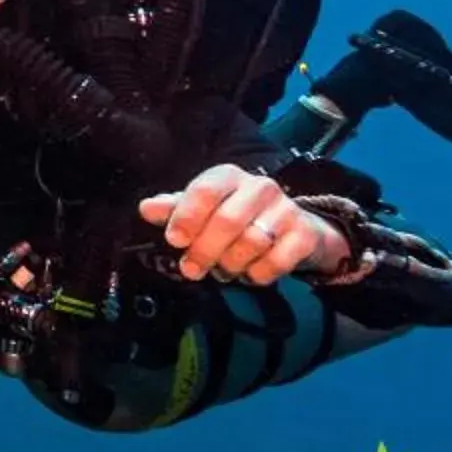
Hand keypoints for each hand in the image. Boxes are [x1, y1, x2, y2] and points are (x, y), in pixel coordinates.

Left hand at [139, 164, 351, 285]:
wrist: (295, 230)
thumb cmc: (238, 217)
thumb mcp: (203, 210)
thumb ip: (176, 209)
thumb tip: (147, 209)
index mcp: (229, 176)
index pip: (205, 190)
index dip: (187, 217)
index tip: (175, 241)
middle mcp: (260, 187)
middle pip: (227, 221)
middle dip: (204, 251)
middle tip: (192, 269)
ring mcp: (286, 209)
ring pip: (252, 243)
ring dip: (231, 264)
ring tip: (223, 269)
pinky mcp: (305, 234)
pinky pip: (276, 262)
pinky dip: (258, 274)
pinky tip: (250, 272)